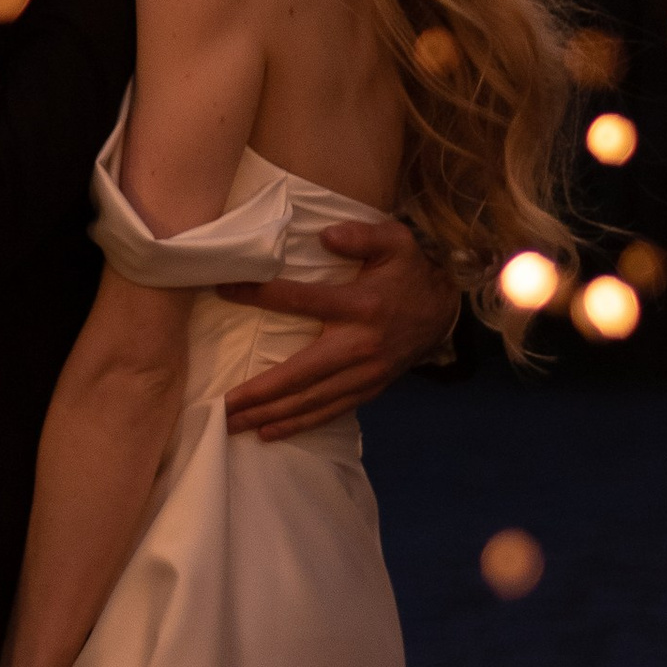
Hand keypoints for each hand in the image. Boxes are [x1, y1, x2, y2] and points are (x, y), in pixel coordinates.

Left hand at [220, 217, 459, 441]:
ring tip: (234, 424)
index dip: (262, 295)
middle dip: (260, 391)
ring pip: (313, 400)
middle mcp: (360, 344)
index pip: (302, 299)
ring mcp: (366, 373)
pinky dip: (300, 423)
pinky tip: (270, 431)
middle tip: (222, 405)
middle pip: (301, 372)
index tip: (225, 290)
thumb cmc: (410, 272)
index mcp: (361, 305)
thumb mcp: (395, 240)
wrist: (445, 310)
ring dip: (272, 414)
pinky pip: (331, 411)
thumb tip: (325, 236)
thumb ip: (361, 235)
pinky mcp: (370, 388)